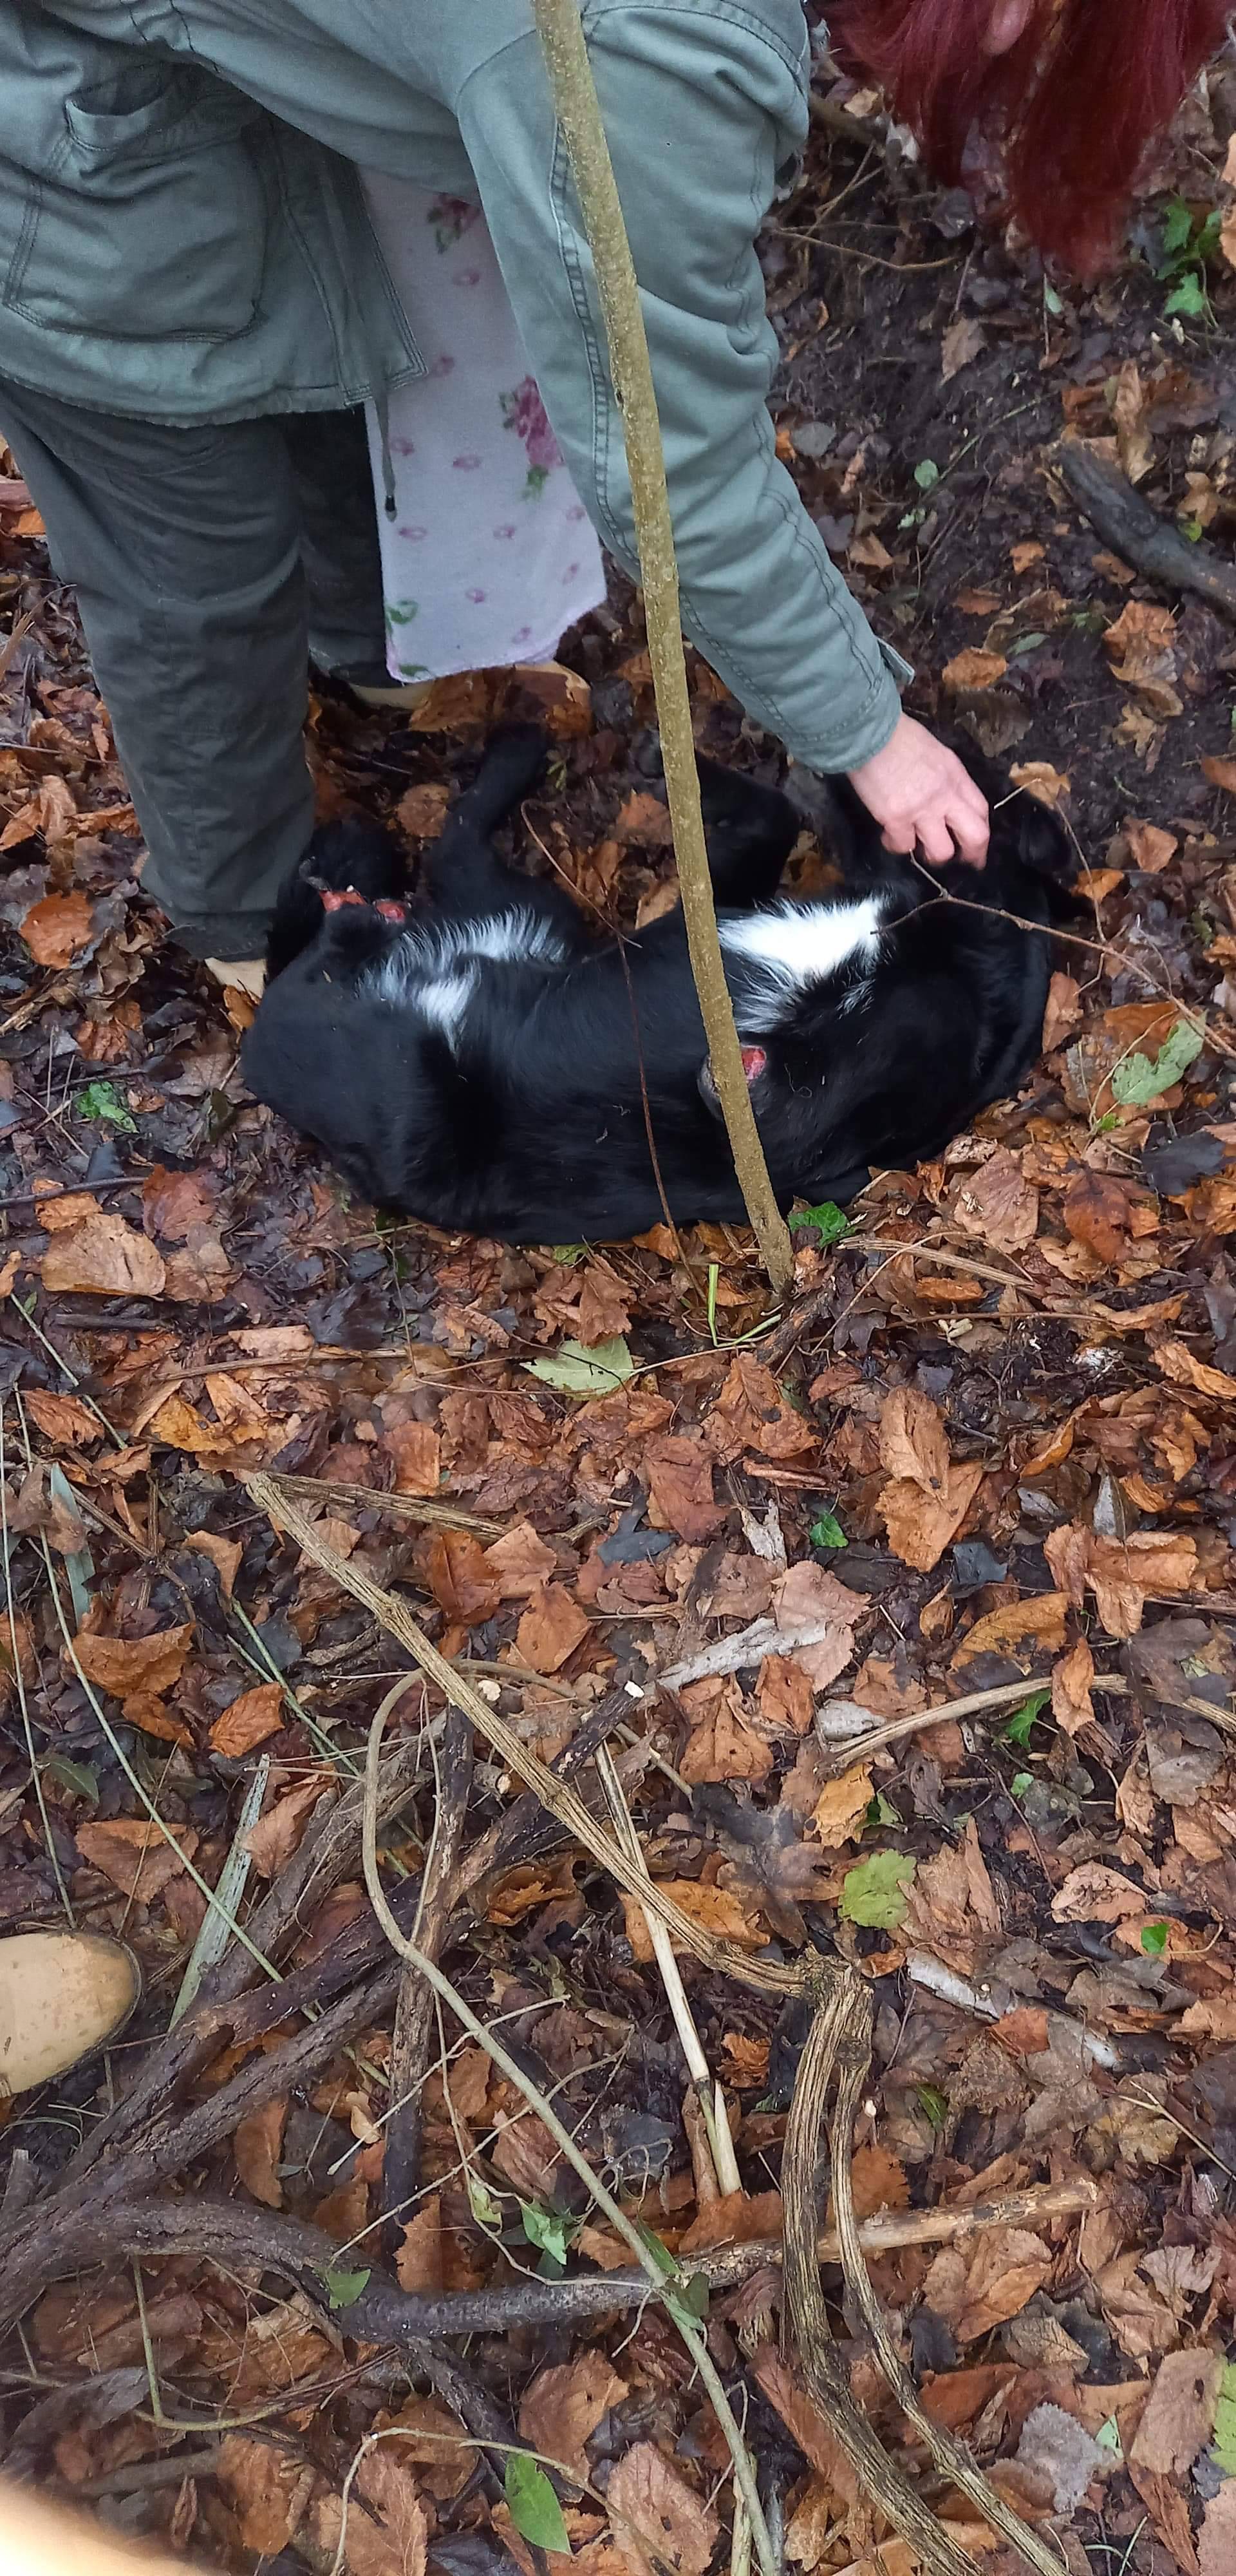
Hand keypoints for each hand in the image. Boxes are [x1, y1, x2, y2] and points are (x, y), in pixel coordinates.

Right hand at [846, 714, 989, 867]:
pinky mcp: (896, 819)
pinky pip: (903, 846)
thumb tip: (944, 798)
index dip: (981, 831)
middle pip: (975, 836)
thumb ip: (945, 779)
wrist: (870, 732)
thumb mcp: (936, 753)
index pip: (981, 811)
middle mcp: (945, 797)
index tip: (977, 844)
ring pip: (940, 851)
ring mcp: (922, 810)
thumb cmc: (900, 736)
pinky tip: (889, 836)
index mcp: (956, 777)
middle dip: (972, 855)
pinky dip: (896, 845)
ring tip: (918, 848)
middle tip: (962, 863)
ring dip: (930, 855)